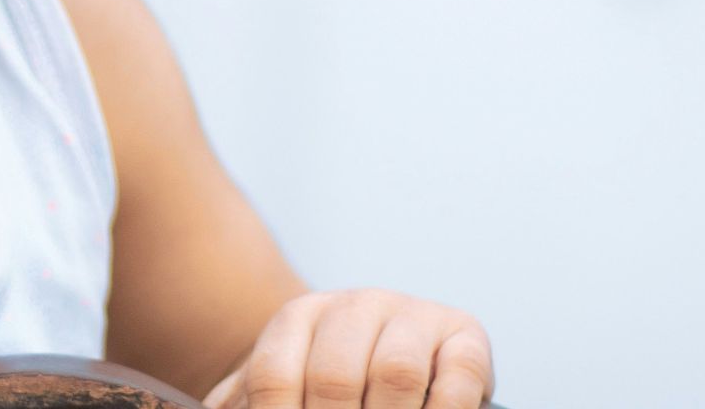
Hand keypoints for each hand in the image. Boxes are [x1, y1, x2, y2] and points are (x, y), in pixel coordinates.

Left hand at [203, 289, 492, 408]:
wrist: (393, 359)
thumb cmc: (320, 389)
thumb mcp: (276, 391)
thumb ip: (240, 403)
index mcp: (298, 317)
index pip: (271, 377)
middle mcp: (355, 305)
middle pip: (331, 377)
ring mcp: (412, 314)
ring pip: (395, 373)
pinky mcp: (464, 334)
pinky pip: (459, 374)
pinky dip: (446, 408)